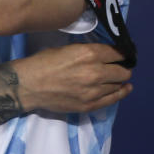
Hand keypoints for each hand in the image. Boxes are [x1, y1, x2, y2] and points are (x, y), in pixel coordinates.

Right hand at [13, 43, 132, 112]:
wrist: (29, 85)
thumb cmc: (44, 62)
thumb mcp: (67, 49)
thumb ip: (87, 52)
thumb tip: (103, 55)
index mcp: (89, 54)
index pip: (118, 53)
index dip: (121, 53)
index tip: (121, 54)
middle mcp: (96, 72)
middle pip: (123, 71)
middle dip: (123, 67)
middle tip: (118, 66)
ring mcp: (94, 91)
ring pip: (119, 85)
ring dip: (119, 80)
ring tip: (117, 78)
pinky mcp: (90, 105)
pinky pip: (113, 99)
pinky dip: (121, 92)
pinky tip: (124, 88)